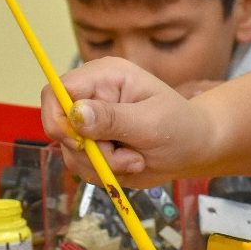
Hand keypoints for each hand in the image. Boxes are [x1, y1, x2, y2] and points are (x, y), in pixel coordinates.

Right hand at [42, 56, 203, 187]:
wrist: (193, 149)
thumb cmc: (181, 127)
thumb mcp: (151, 122)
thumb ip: (113, 118)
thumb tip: (76, 113)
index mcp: (105, 76)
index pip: (56, 90)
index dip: (58, 118)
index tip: (79, 142)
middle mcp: (92, 96)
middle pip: (58, 125)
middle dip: (90, 151)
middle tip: (126, 158)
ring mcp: (89, 123)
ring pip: (70, 151)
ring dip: (102, 165)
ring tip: (137, 160)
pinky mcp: (93, 145)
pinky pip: (81, 165)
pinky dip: (104, 173)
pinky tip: (130, 165)